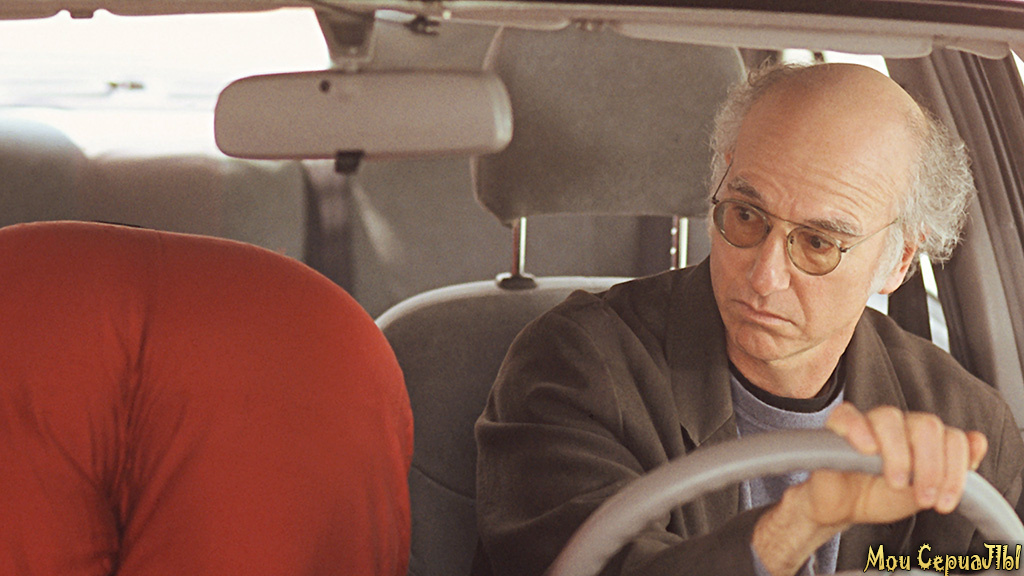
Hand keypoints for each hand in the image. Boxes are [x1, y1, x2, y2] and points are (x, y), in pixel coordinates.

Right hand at [800, 402, 987, 527]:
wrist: (844, 507)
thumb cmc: (881, 495)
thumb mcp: (925, 491)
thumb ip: (953, 470)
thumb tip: (978, 442)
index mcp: (925, 438)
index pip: (952, 438)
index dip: (954, 470)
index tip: (944, 502)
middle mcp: (900, 425)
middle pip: (926, 425)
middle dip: (930, 466)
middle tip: (922, 496)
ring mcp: (869, 422)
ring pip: (889, 418)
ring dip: (898, 454)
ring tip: (896, 482)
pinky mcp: (839, 426)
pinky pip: (848, 415)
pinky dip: (858, 429)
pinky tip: (867, 449)